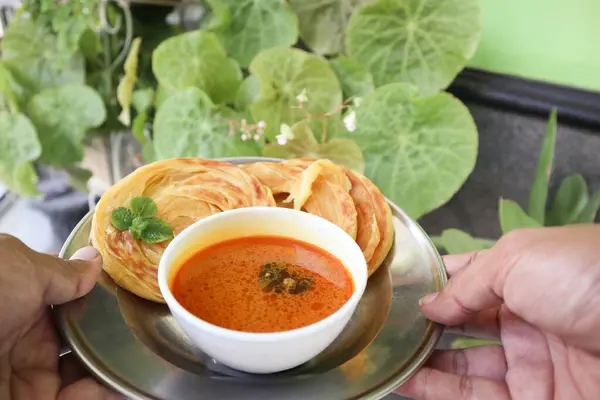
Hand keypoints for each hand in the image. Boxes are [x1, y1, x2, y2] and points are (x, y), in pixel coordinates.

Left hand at [0, 235, 121, 398]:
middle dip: (107, 346)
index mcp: (20, 300)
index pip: (69, 306)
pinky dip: (87, 397)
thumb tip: (94, 260)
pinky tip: (105, 388)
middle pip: (76, 344)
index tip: (129, 311)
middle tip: (137, 346)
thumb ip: (63, 272)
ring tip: (129, 373)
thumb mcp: (20, 268)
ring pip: (73, 377)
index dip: (99, 309)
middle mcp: (20, 338)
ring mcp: (17, 375)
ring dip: (103, 375)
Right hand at [395, 225, 599, 399]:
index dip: (431, 284)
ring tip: (383, 357)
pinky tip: (405, 382)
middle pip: (460, 324)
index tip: (393, 291)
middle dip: (423, 326)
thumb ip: (467, 283)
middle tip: (382, 328)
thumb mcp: (517, 260)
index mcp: (522, 276)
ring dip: (424, 361)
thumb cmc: (582, 278)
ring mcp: (528, 362)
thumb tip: (429, 306)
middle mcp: (521, 318)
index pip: (466, 279)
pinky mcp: (534, 399)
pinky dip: (438, 390)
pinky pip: (477, 396)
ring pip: (463, 364)